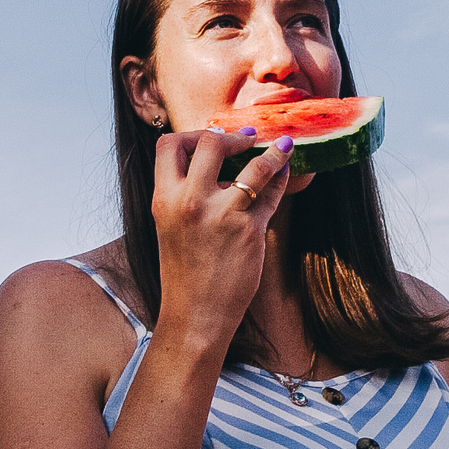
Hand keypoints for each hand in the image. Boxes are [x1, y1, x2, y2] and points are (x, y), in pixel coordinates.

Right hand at [150, 128, 293, 349]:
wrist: (195, 314)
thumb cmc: (185, 270)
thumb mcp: (171, 225)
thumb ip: (185, 193)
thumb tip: (212, 162)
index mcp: (163, 198)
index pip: (169, 144)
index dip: (192, 134)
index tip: (211, 139)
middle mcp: (190, 201)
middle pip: (210, 143)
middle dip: (231, 136)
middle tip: (247, 140)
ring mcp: (222, 215)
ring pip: (254, 165)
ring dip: (273, 152)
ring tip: (283, 146)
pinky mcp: (249, 231)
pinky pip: (271, 194)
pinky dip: (281, 178)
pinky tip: (285, 171)